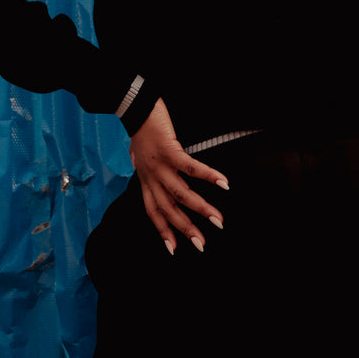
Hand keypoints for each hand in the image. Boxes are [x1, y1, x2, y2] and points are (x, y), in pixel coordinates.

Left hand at [129, 98, 229, 253]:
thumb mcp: (138, 152)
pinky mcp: (170, 152)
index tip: (174, 250)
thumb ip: (141, 161)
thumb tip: (137, 160)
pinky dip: (209, 177)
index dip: (163, 231)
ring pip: (181, 195)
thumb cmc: (140, 128)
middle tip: (202, 244)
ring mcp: (160, 166)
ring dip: (201, 209)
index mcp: (145, 180)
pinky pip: (192, 168)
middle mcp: (151, 178)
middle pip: (169, 210)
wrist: (135, 107)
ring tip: (218, 220)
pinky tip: (223, 183)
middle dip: (186, 229)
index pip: (153, 212)